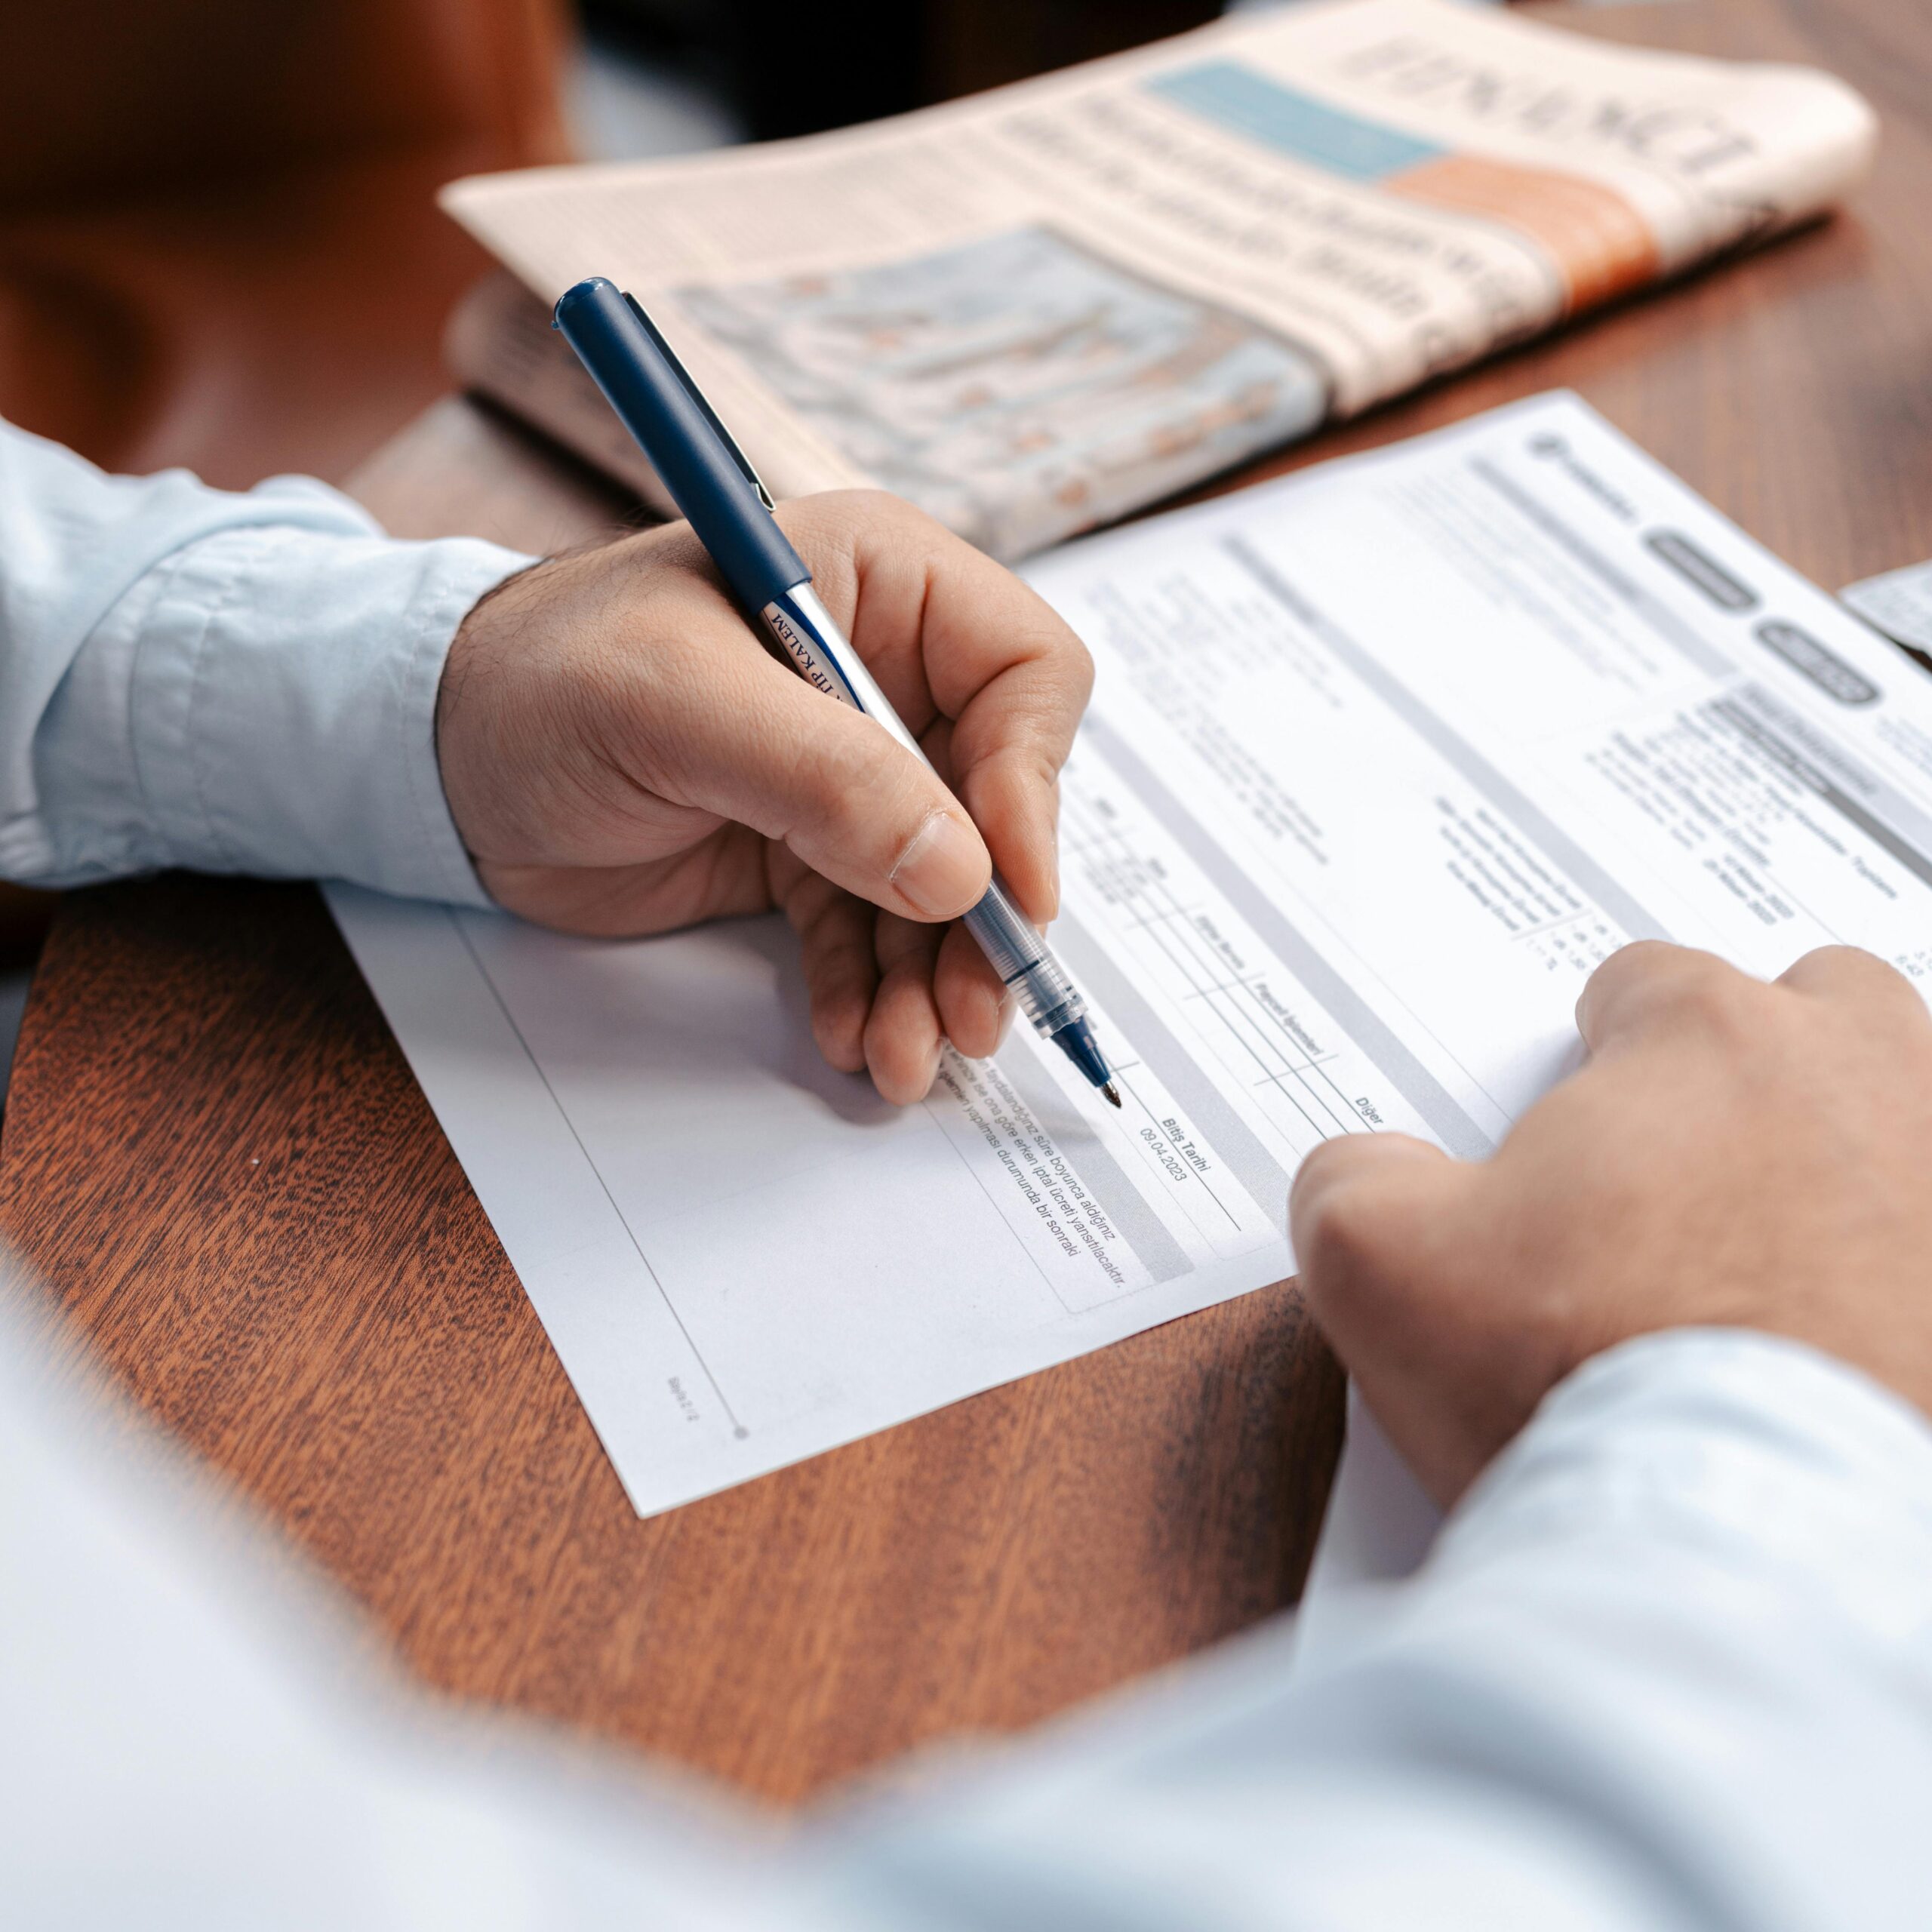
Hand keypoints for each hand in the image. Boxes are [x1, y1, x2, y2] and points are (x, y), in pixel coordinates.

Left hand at [437, 492, 1090, 1103]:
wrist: (434, 761)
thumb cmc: (537, 678)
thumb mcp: (678, 705)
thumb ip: (826, 778)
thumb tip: (963, 871)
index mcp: (878, 582)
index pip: (1022, 674)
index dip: (1034, 783)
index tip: (1009, 890)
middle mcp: (882, 674)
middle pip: (995, 804)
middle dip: (985, 919)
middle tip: (977, 1015)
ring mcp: (845, 772)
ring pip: (939, 887)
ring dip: (932, 979)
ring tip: (906, 1056)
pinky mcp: (804, 851)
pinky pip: (870, 931)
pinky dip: (868, 989)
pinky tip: (852, 1035)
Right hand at [1289, 942, 1931, 1503]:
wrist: (1757, 1548)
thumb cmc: (1591, 1384)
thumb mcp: (1377, 1264)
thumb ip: (1352, 1179)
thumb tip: (1371, 1173)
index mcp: (1705, 1037)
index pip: (1644, 988)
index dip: (1600, 1064)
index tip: (1586, 1143)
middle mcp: (1863, 1075)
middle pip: (1816, 1011)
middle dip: (1762, 1075)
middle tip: (1704, 1184)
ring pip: (1917, 1106)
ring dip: (1865, 1154)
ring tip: (1797, 1260)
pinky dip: (1909, 1273)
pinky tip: (1865, 1342)